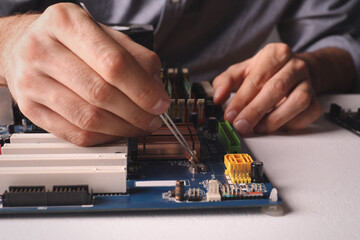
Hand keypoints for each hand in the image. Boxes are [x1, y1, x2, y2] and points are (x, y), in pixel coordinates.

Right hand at [0, 3, 168, 145]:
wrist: (24, 46)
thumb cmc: (70, 40)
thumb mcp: (105, 34)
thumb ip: (136, 58)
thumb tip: (157, 92)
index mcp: (66, 22)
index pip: (113, 62)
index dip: (142, 88)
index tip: (160, 103)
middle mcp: (42, 49)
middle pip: (101, 93)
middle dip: (136, 112)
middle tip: (153, 119)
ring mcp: (31, 81)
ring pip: (88, 118)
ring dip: (122, 128)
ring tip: (139, 126)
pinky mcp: (30, 109)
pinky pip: (75, 134)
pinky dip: (103, 137)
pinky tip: (117, 131)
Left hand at [213, 43, 321, 135]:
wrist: (292, 73)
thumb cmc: (265, 73)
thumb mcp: (242, 72)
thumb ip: (226, 82)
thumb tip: (217, 97)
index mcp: (276, 53)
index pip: (257, 78)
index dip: (241, 99)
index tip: (230, 115)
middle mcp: (296, 65)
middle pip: (276, 89)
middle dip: (255, 111)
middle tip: (240, 126)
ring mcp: (309, 83)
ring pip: (297, 102)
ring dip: (274, 120)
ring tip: (257, 128)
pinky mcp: (316, 101)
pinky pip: (306, 114)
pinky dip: (289, 124)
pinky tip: (273, 126)